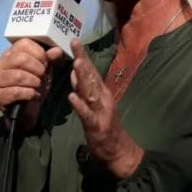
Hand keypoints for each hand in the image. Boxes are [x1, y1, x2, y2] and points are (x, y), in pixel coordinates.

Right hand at [0, 38, 63, 129]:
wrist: (26, 111)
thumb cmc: (33, 86)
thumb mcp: (44, 70)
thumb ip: (49, 59)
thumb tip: (57, 50)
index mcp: (10, 53)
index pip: (24, 44)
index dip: (40, 54)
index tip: (45, 64)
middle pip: (22, 59)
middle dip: (38, 69)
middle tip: (42, 77)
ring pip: (18, 76)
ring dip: (34, 82)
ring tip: (37, 87)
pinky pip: (15, 92)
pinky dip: (29, 94)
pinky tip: (33, 95)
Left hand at [67, 38, 143, 178]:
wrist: (120, 151)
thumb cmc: (105, 127)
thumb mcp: (93, 105)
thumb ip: (84, 89)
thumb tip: (75, 72)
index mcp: (101, 93)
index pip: (91, 71)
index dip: (83, 55)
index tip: (75, 41)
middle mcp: (103, 98)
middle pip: (91, 76)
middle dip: (83, 59)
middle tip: (75, 43)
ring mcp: (101, 112)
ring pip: (90, 92)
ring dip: (83, 78)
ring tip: (76, 63)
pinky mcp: (97, 126)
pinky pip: (87, 114)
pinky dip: (80, 106)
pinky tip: (72, 97)